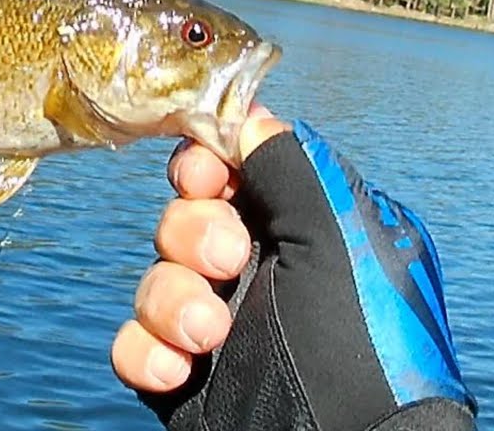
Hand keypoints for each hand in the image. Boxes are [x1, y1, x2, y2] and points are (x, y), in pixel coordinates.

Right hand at [113, 107, 476, 430]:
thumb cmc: (363, 343)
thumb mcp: (339, 238)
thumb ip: (290, 167)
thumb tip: (245, 119)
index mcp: (300, 230)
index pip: (231, 171)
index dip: (205, 164)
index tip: (207, 175)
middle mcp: (255, 271)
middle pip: (181, 217)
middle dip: (191, 234)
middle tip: (227, 262)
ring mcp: (214, 324)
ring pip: (153, 280)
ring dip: (172, 301)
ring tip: (210, 335)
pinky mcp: (181, 374)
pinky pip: (131, 343)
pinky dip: (145, 351)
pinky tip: (179, 370)